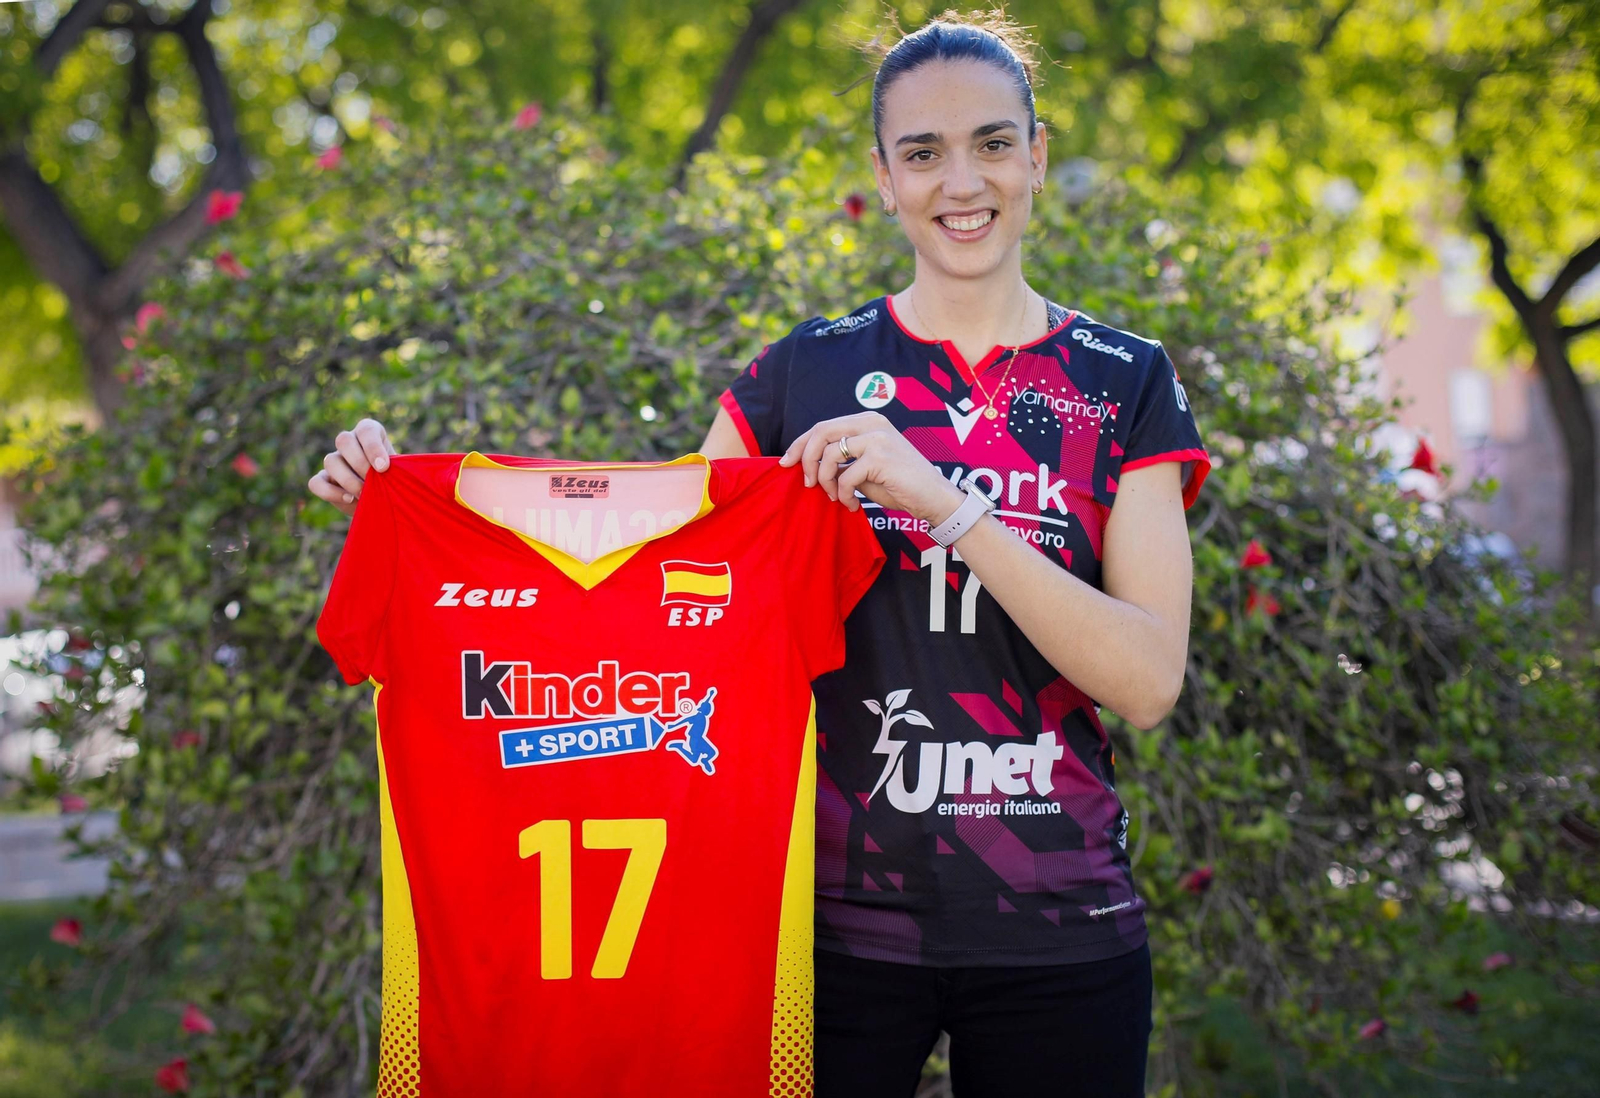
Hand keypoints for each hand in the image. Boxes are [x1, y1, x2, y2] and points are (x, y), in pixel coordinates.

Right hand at [308, 418, 396, 517]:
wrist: (386, 498)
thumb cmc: (396, 480)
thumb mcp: (401, 472)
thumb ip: (396, 469)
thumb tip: (386, 471)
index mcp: (370, 433)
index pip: (366, 430)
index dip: (373, 447)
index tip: (384, 467)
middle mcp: (349, 442)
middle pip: (343, 440)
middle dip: (360, 463)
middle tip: (374, 480)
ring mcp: (334, 460)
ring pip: (330, 460)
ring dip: (348, 479)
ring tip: (364, 493)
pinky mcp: (324, 480)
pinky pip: (316, 482)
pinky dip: (331, 492)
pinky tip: (349, 499)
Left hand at [779, 412, 965, 524]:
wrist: (933, 498)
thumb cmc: (900, 485)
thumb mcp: (865, 468)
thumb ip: (842, 460)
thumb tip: (809, 464)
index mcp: (867, 421)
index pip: (823, 426)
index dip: (800, 444)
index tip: (786, 463)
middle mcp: (872, 423)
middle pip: (820, 432)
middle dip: (806, 459)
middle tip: (808, 483)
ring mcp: (877, 438)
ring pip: (830, 455)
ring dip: (826, 482)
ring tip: (836, 498)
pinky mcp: (880, 457)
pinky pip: (845, 477)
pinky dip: (843, 495)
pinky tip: (854, 505)